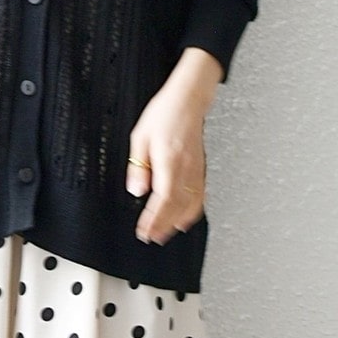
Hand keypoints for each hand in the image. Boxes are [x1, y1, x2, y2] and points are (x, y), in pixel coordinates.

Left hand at [125, 87, 207, 245]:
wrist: (188, 99)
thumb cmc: (165, 113)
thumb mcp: (140, 137)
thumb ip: (138, 166)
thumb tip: (136, 189)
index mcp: (170, 162)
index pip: (162, 199)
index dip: (154, 220)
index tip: (144, 231)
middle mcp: (186, 169)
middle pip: (177, 207)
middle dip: (164, 226)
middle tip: (152, 237)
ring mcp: (196, 169)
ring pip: (191, 204)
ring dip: (178, 222)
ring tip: (166, 233)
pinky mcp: (201, 168)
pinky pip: (200, 195)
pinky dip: (193, 211)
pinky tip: (186, 218)